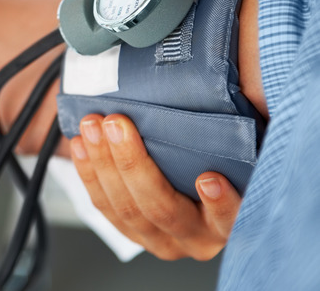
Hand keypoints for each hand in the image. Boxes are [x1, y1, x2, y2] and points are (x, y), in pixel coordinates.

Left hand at [69, 114, 240, 260]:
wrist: (191, 180)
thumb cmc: (217, 159)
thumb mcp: (235, 150)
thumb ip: (236, 134)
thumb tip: (247, 89)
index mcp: (228, 222)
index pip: (229, 219)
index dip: (220, 204)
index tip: (208, 178)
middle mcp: (195, 237)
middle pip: (160, 208)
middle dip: (132, 163)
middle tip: (116, 124)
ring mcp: (159, 239)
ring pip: (124, 208)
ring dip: (102, 163)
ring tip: (92, 126)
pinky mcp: (130, 232)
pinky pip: (103, 205)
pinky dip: (88, 172)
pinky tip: (81, 144)